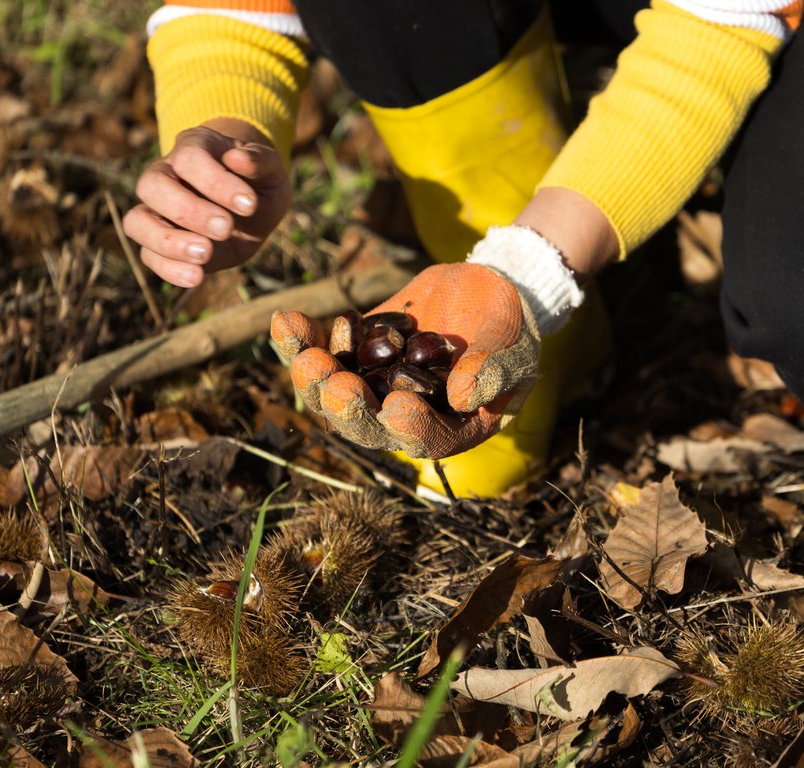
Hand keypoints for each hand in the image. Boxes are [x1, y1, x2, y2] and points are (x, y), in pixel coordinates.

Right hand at [123, 118, 290, 286]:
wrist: (253, 208)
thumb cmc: (258, 182)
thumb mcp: (271, 169)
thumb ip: (260, 160)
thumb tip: (238, 158)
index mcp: (193, 149)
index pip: (190, 159)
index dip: (216, 182)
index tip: (250, 205)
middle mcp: (165, 176)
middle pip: (152, 187)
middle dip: (189, 211)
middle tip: (226, 228)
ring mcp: (157, 211)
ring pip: (137, 222)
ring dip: (169, 242)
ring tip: (206, 254)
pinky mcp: (161, 244)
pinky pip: (149, 256)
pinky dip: (169, 269)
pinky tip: (197, 276)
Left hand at [270, 263, 540, 457]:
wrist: (484, 292)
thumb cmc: (508, 331)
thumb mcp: (515, 352)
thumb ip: (493, 372)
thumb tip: (462, 395)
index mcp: (448, 429)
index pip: (425, 440)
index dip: (410, 428)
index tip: (399, 406)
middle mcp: (403, 417)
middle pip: (365, 426)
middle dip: (346, 408)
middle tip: (337, 385)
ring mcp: (373, 386)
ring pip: (332, 396)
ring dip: (314, 379)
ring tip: (305, 353)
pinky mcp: (353, 354)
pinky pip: (321, 354)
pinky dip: (302, 341)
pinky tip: (288, 320)